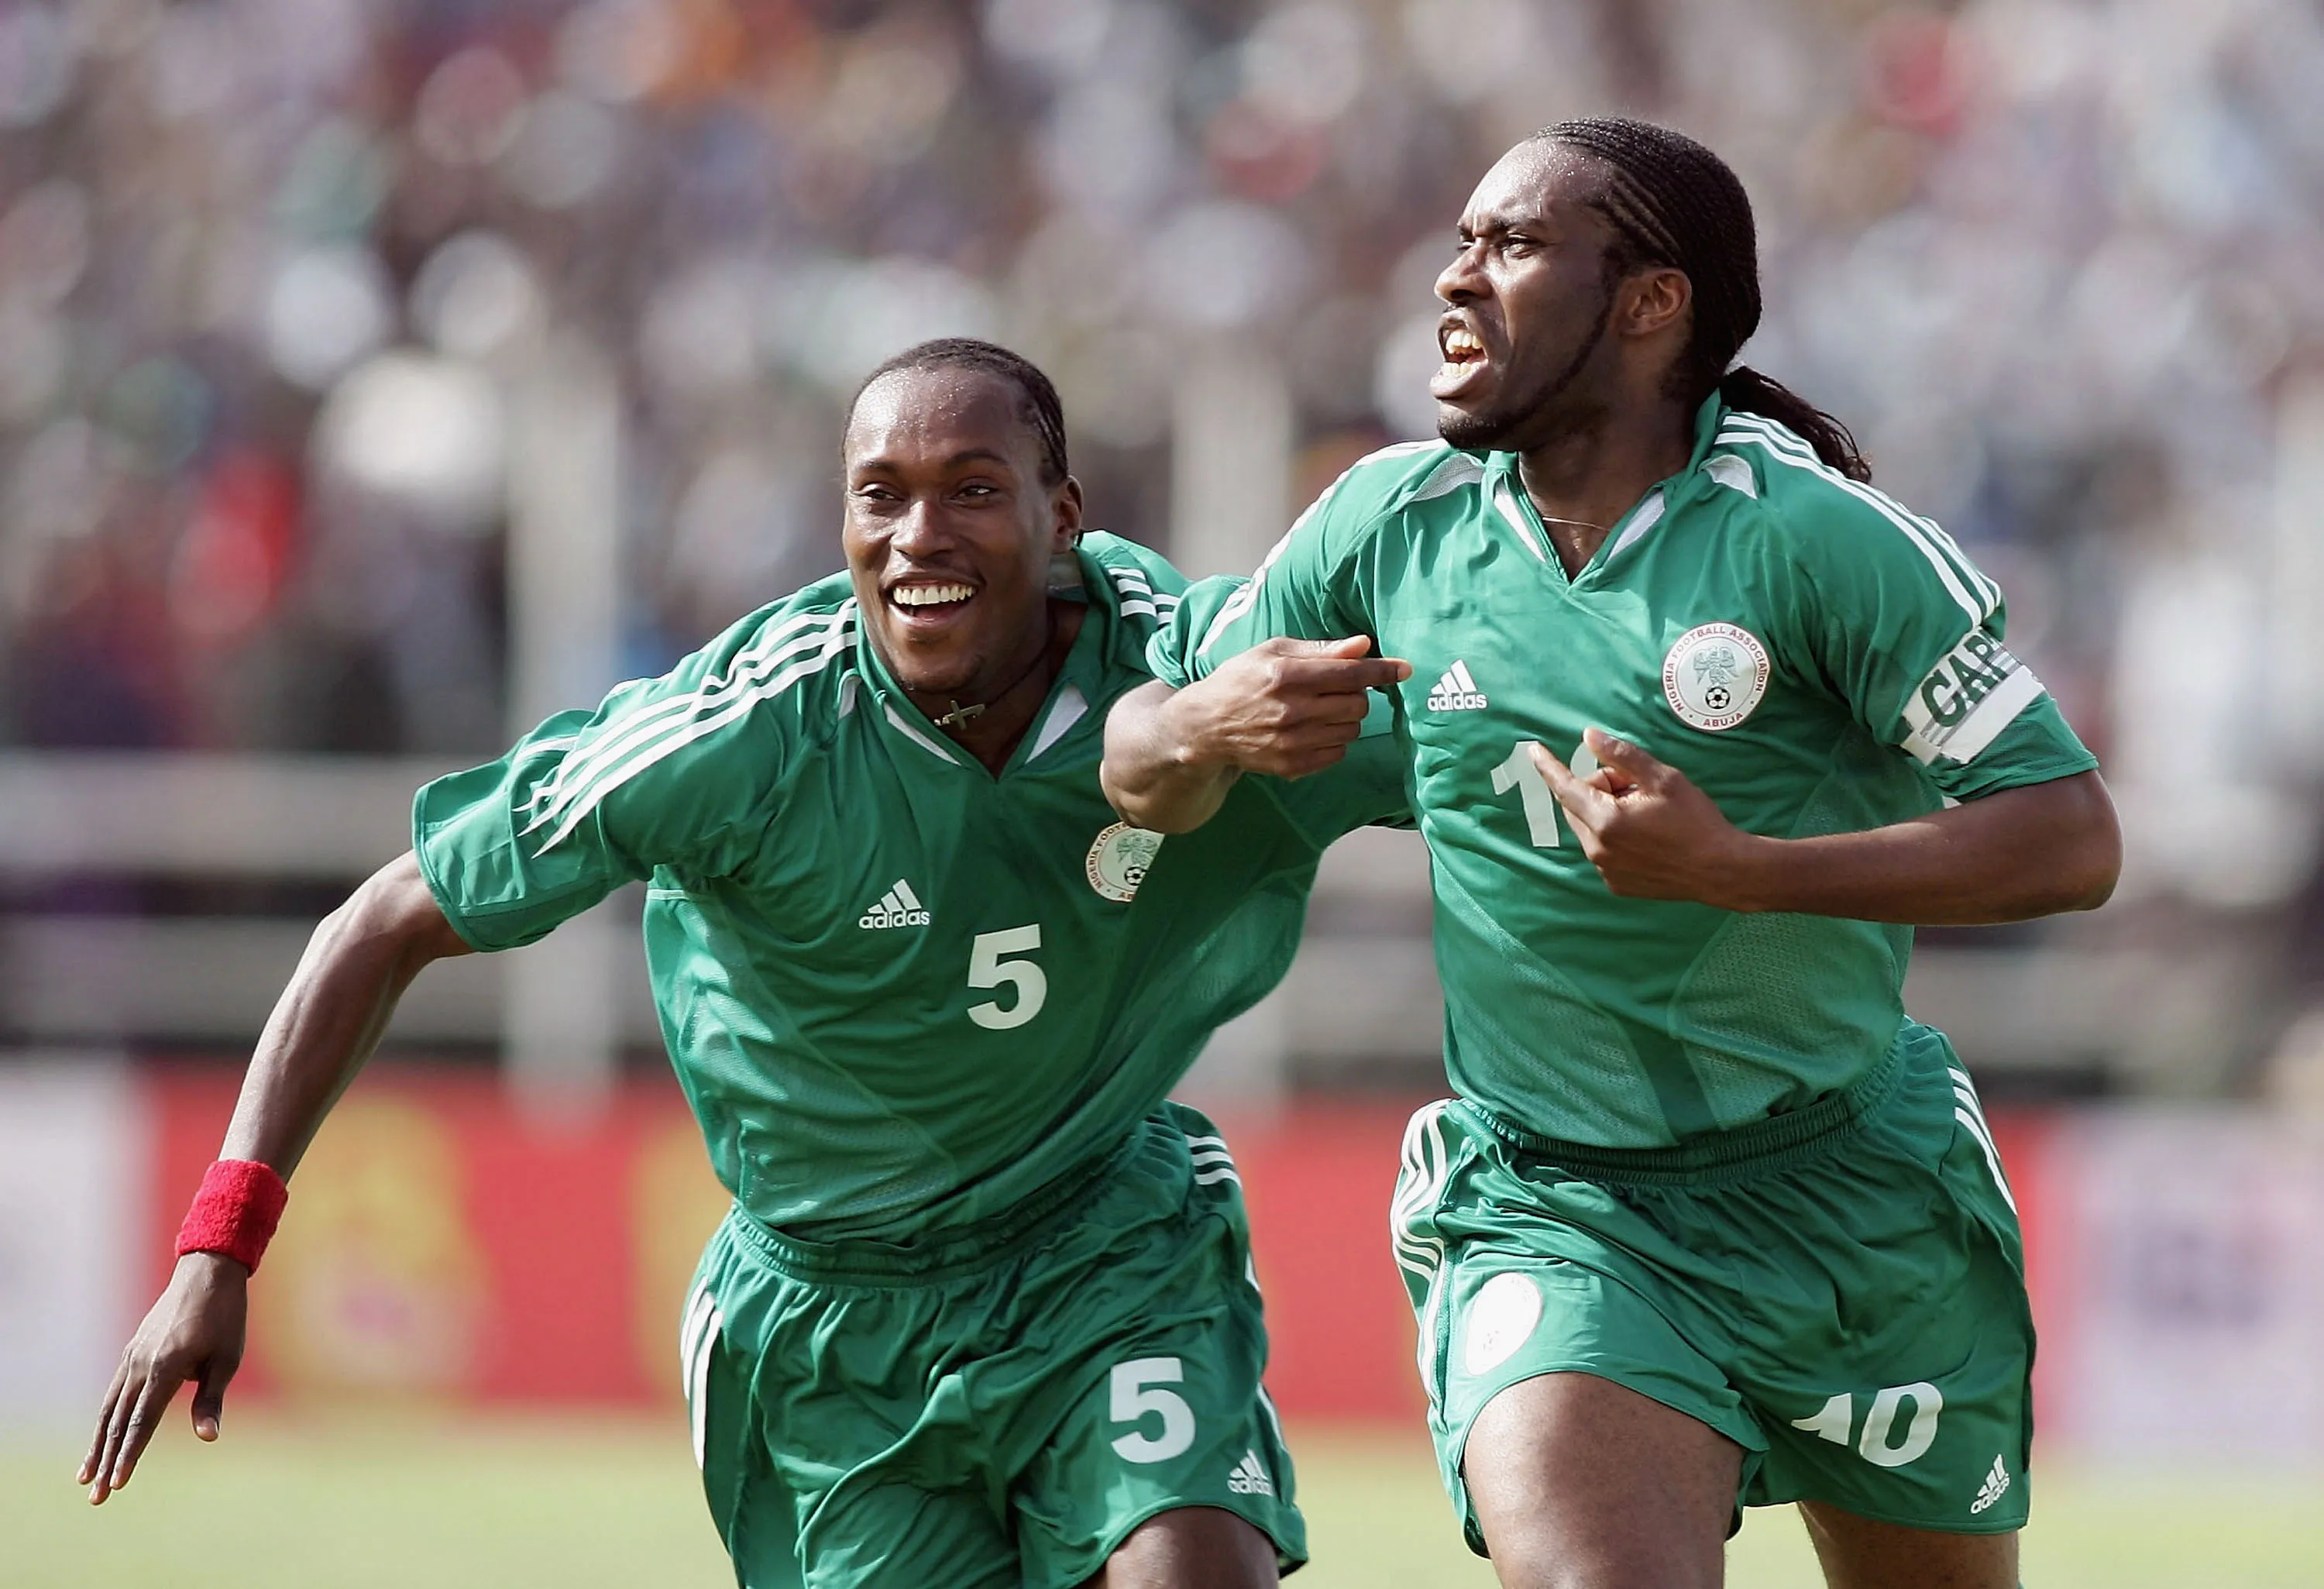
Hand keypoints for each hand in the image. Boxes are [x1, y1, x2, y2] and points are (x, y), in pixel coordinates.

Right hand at [79, 1250, 249, 1502]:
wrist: (207, 1273)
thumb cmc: (225, 1317)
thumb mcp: (227, 1358)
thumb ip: (211, 1399)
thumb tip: (207, 1438)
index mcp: (164, 1367)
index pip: (142, 1421)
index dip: (130, 1455)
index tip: (118, 1483)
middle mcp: (141, 1364)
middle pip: (119, 1421)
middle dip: (107, 1460)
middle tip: (97, 1496)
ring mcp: (133, 1357)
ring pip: (110, 1408)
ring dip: (99, 1444)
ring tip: (87, 1476)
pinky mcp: (132, 1352)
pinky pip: (114, 1391)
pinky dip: (105, 1418)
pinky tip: (102, 1437)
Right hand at [1168, 636, 1410, 778]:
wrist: (1206, 726)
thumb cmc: (1241, 680)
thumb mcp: (1273, 652)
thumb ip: (1320, 649)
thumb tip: (1363, 646)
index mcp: (1286, 676)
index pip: (1349, 674)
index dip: (1381, 671)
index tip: (1404, 669)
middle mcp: (1290, 711)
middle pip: (1357, 705)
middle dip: (1356, 695)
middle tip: (1337, 689)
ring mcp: (1291, 743)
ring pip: (1351, 731)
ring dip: (1346, 719)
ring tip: (1321, 710)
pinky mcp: (1291, 766)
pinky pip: (1337, 754)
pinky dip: (1334, 740)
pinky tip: (1312, 730)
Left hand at [1530, 728, 1766, 906]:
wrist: (1721, 870)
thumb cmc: (1696, 820)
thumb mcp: (1663, 778)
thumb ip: (1622, 756)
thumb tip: (1588, 737)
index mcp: (1605, 820)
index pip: (1564, 787)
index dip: (1548, 766)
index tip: (1533, 750)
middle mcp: (1597, 849)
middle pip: (1577, 805)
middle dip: (1598, 788)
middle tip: (1634, 785)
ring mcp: (1605, 870)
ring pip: (1589, 828)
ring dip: (1606, 812)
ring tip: (1645, 812)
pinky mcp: (1615, 885)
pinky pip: (1602, 850)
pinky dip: (1614, 836)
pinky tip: (1647, 837)